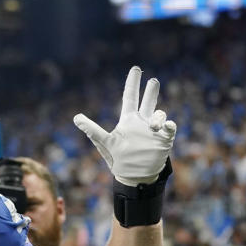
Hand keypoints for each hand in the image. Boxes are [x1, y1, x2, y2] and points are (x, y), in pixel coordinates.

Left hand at [74, 66, 176, 185]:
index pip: (130, 97)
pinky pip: (169, 127)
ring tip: (154, 126)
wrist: (136, 177)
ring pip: (159, 113)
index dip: (132, 83)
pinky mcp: (164, 138)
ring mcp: (153, 129)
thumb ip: (93, 130)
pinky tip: (166, 126)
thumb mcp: (105, 145)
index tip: (136, 69)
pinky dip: (169, 125)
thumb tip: (76, 117)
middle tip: (152, 80)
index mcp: (128, 120)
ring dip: (158, 116)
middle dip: (151, 90)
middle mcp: (141, 122)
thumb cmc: (119, 161)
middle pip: (147, 101)